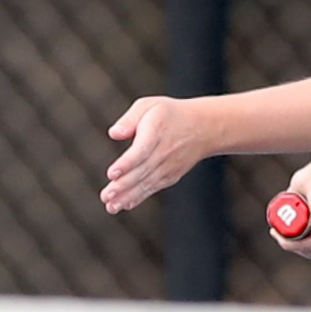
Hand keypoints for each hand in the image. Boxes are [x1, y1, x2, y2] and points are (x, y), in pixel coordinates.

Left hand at [102, 96, 210, 213]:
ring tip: (111, 206)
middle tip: (106, 196)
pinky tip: (125, 205)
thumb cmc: (170, 115)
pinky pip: (154, 187)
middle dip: (123, 186)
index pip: (141, 150)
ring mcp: (169, 166)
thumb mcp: (149, 105)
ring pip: (147, 183)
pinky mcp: (170, 175)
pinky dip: (140, 197)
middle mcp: (164, 151)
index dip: (126, 163)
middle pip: (142, 171)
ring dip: (128, 196)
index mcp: (157, 130)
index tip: (111, 174)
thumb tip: (114, 133)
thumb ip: (129, 119)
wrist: (204, 127)